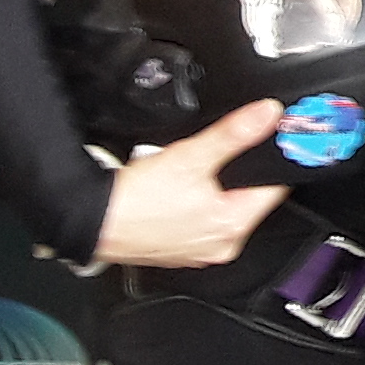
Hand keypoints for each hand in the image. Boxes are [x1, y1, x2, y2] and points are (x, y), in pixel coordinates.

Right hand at [94, 98, 291, 267]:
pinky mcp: (178, 249)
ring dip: (215, 187)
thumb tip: (267, 114)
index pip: (275, 187)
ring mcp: (198, 249)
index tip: (276, 140)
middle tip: (215, 157)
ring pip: (222, 207)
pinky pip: (199, 219)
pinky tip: (176, 192)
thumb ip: (234, 134)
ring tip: (190, 175)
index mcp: (233, 226)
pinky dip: (195, 203)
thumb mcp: (190, 156)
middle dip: (238, 172)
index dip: (275, 160)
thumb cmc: (133, 201)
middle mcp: (221, 244)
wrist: (89, 222)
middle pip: (250, 197)